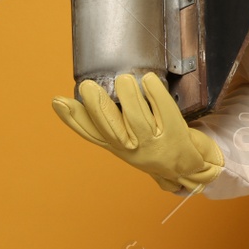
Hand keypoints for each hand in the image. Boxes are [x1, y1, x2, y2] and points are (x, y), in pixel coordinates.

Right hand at [51, 72, 223, 193]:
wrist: (190, 168)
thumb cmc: (155, 147)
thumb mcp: (126, 138)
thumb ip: (107, 119)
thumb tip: (84, 91)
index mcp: (117, 146)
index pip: (90, 132)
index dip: (73, 118)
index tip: (58, 101)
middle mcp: (132, 148)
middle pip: (111, 130)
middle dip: (99, 108)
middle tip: (89, 86)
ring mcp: (155, 143)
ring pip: (138, 121)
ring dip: (130, 99)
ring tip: (124, 79)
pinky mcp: (176, 135)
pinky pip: (165, 113)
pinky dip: (156, 95)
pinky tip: (149, 80)